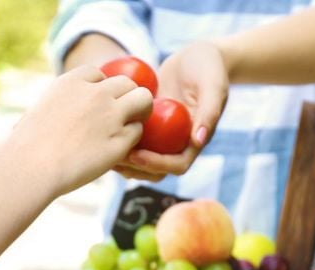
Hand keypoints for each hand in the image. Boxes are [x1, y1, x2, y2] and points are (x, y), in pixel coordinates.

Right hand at [7, 66, 152, 196]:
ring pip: (143, 100)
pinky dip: (131, 140)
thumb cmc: (27, 146)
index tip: (96, 104)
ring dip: (140, 112)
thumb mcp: (38, 112)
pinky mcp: (120, 140)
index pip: (98, 74)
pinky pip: (137, 132)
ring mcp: (111, 116)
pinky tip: (119, 150)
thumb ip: (54, 106)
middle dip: (126, 97)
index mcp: (72, 82)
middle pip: (127, 83)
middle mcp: (96, 93)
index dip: (100, 89)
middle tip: (122, 115)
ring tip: (130, 127)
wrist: (32, 167)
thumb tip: (43, 115)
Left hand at [114, 41, 228, 180]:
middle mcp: (176, 143)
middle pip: (155, 170)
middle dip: (135, 168)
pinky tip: (100, 131)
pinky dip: (117, 139)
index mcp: (194, 141)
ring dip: (123, 160)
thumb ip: (209, 111)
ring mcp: (161, 136)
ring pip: (140, 159)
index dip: (157, 165)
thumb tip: (198, 140)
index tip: (137, 155)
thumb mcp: (213, 85)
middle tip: (114, 156)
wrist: (196, 55)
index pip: (177, 166)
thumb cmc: (208, 67)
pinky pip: (131, 138)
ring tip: (102, 148)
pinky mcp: (148, 124)